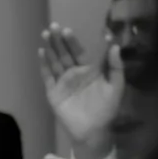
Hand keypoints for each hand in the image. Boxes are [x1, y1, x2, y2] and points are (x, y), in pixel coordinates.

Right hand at [40, 23, 122, 155]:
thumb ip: (116, 67)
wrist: (93, 132)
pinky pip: (48, 76)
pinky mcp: (54, 93)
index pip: (80, 51)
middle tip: (53, 26)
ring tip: (45, 34)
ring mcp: (63, 82)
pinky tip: (41, 53)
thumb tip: (114, 45)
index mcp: (89, 70)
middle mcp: (74, 73)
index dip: (74, 41)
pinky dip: (44, 65)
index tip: (68, 30)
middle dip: (59, 40)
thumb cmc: (107, 110)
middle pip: (65, 53)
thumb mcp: (116, 87)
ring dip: (50, 48)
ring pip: (55, 62)